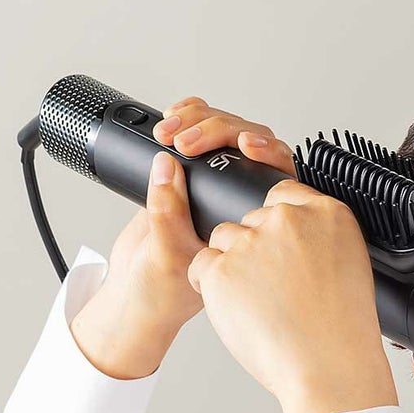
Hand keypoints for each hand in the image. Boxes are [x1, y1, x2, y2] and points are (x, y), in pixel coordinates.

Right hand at [95, 96, 296, 340]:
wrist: (137, 293)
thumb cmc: (164, 289)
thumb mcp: (166, 254)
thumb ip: (167, 212)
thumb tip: (167, 166)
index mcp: (254, 224)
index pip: (276, 175)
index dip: (265, 151)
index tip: (244, 145)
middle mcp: (241, 200)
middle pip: (249, 141)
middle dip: (218, 130)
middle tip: (186, 141)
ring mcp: (218, 185)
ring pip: (224, 132)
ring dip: (199, 121)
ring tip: (168, 132)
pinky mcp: (191, 173)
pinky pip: (197, 133)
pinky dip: (185, 119)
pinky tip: (170, 121)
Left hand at [185, 178, 397, 412]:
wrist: (328, 365)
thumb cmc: (341, 330)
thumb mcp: (349, 267)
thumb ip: (320, 239)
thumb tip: (297, 237)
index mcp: (327, 214)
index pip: (284, 195)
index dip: (276, 228)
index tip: (280, 248)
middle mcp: (288, 220)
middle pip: (251, 220)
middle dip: (255, 250)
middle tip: (273, 289)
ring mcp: (251, 241)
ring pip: (223, 240)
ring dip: (231, 266)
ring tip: (258, 304)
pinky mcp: (221, 268)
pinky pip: (201, 266)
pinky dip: (210, 287)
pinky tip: (238, 309)